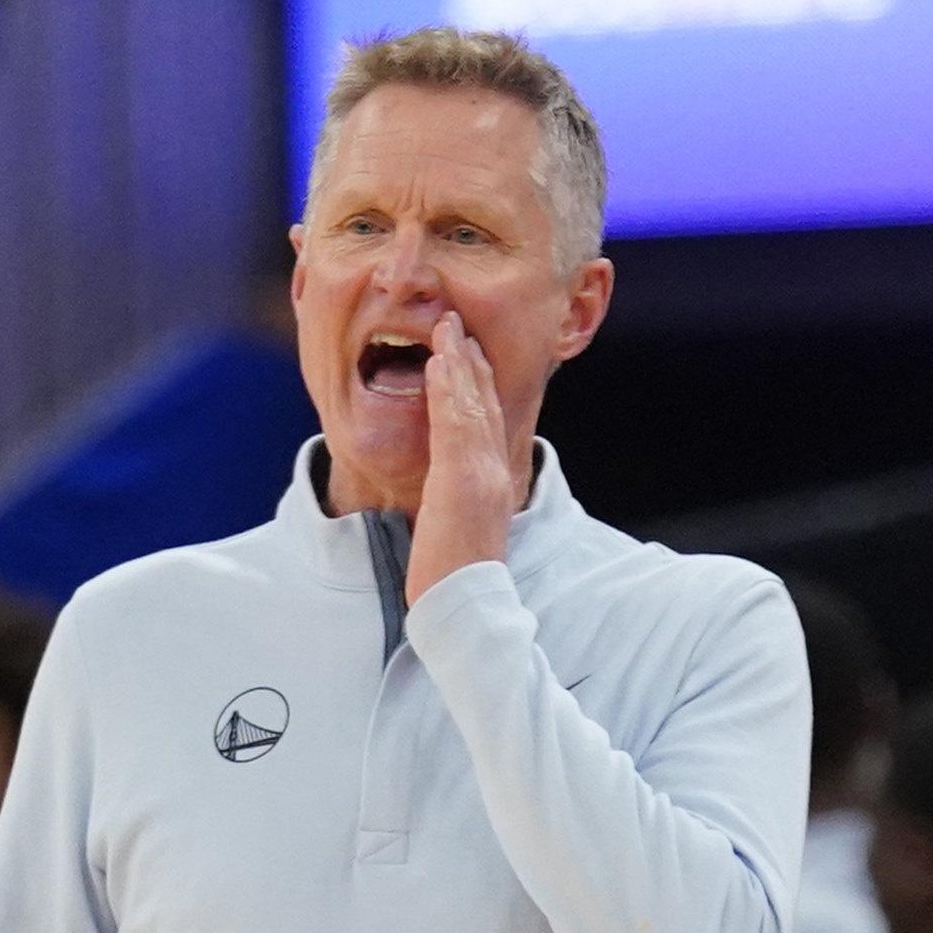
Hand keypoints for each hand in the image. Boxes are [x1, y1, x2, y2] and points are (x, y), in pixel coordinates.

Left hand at [404, 321, 523, 601]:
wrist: (466, 608)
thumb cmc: (456, 581)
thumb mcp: (460, 531)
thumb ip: (457, 504)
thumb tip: (447, 491)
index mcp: (493, 484)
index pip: (487, 423)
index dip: (478, 384)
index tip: (467, 352)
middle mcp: (493, 473)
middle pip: (484, 406)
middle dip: (470, 362)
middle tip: (457, 324)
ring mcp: (479, 475)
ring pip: (470, 406)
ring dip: (458, 363)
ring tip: (446, 328)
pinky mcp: (460, 482)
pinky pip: (453, 424)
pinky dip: (448, 389)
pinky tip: (439, 363)